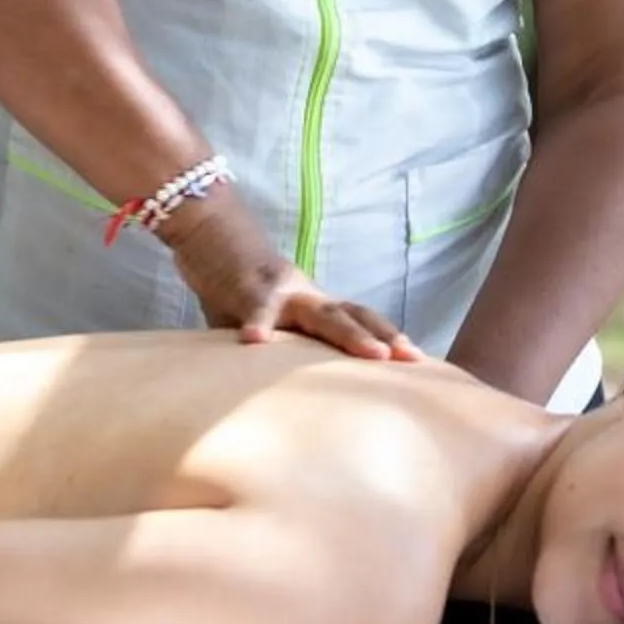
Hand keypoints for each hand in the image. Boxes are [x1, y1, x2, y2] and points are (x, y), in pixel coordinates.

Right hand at [159, 191, 420, 362]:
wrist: (207, 229)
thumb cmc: (233, 285)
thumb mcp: (259, 323)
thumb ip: (277, 351)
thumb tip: (284, 393)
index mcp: (311, 305)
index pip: (357, 318)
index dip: (386, 335)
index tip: (416, 360)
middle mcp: (305, 295)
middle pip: (352, 315)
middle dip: (383, 337)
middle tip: (410, 359)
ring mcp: (281, 291)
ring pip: (323, 313)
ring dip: (349, 334)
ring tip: (373, 355)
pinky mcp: (247, 289)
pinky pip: (255, 309)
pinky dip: (258, 323)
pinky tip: (255, 342)